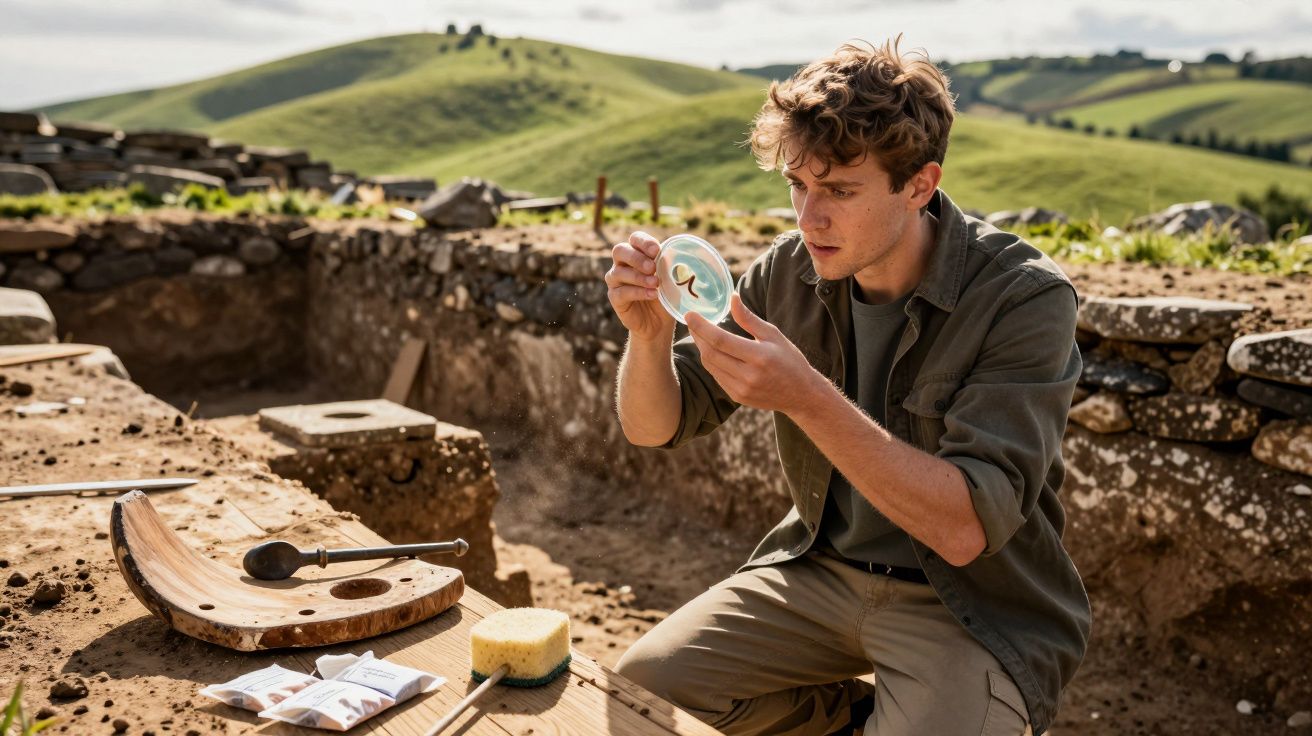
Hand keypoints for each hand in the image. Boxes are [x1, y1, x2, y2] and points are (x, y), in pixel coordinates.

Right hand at [606, 231, 674, 341]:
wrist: (659, 322)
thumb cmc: (665, 294)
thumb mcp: (670, 278)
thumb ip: (669, 265)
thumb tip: (676, 253)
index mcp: (637, 253)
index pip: (635, 239)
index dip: (644, 242)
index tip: (656, 250)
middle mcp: (622, 264)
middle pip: (619, 250)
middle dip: (637, 258)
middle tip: (653, 267)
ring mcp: (615, 280)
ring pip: (619, 272)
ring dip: (639, 277)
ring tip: (656, 283)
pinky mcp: (615, 297)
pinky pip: (621, 292)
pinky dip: (638, 292)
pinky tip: (652, 294)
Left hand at [686, 293, 825, 415]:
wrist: (801, 395)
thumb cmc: (790, 360)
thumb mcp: (773, 335)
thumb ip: (749, 319)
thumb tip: (732, 298)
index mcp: (759, 356)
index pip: (721, 340)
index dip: (702, 326)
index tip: (689, 314)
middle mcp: (748, 375)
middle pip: (710, 353)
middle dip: (698, 336)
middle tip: (693, 323)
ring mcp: (741, 389)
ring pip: (710, 366)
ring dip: (702, 348)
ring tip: (702, 335)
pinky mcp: (737, 397)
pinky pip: (716, 376)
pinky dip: (711, 362)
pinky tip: (714, 352)